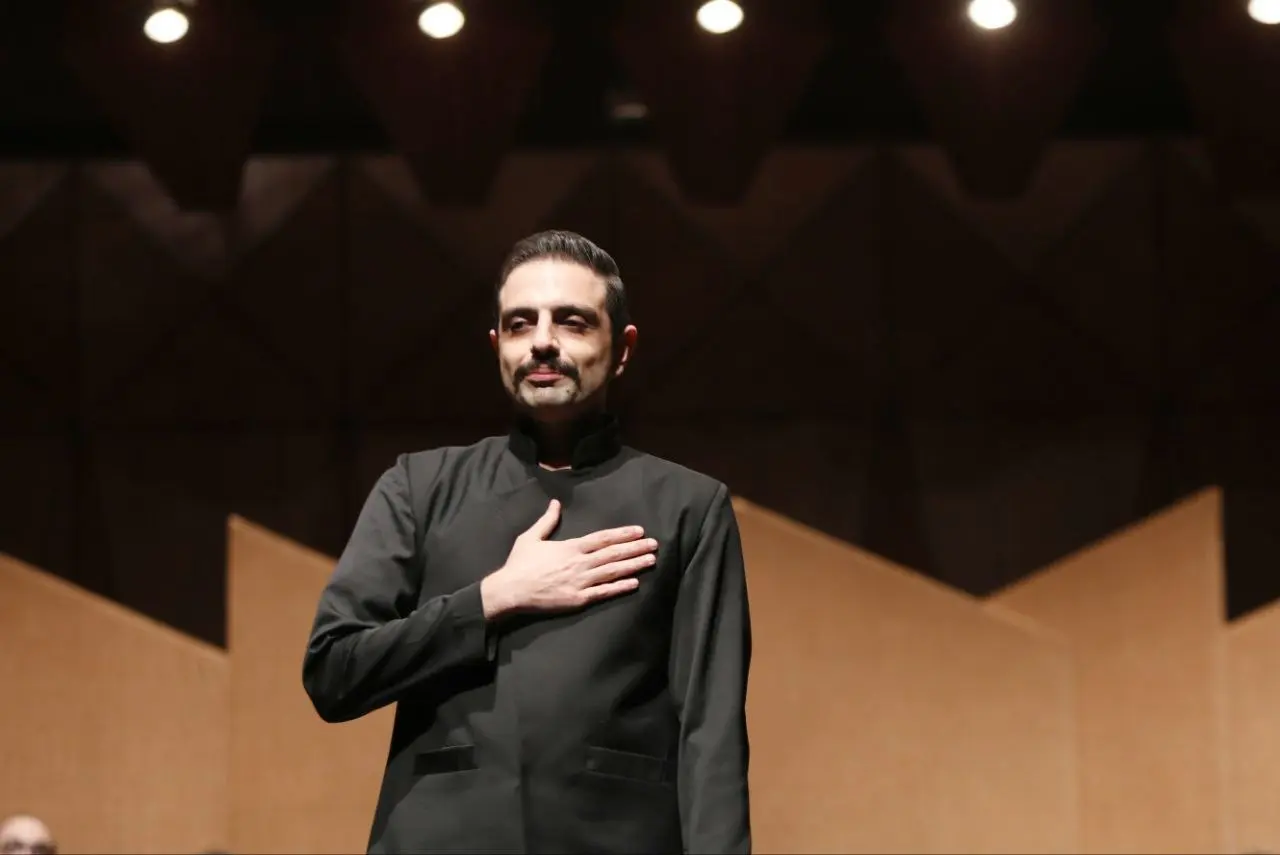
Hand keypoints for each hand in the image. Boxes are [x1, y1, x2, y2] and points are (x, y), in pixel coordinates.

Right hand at [481, 499, 656, 618]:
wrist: (511, 590)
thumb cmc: (520, 564)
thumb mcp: (531, 537)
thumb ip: (547, 521)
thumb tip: (555, 503)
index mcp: (571, 547)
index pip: (603, 538)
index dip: (622, 534)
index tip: (639, 531)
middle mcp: (580, 563)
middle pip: (613, 554)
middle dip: (635, 548)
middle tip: (655, 544)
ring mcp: (581, 581)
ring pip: (613, 571)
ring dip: (634, 565)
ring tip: (651, 560)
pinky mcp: (578, 599)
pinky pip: (603, 592)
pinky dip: (620, 588)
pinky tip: (635, 583)